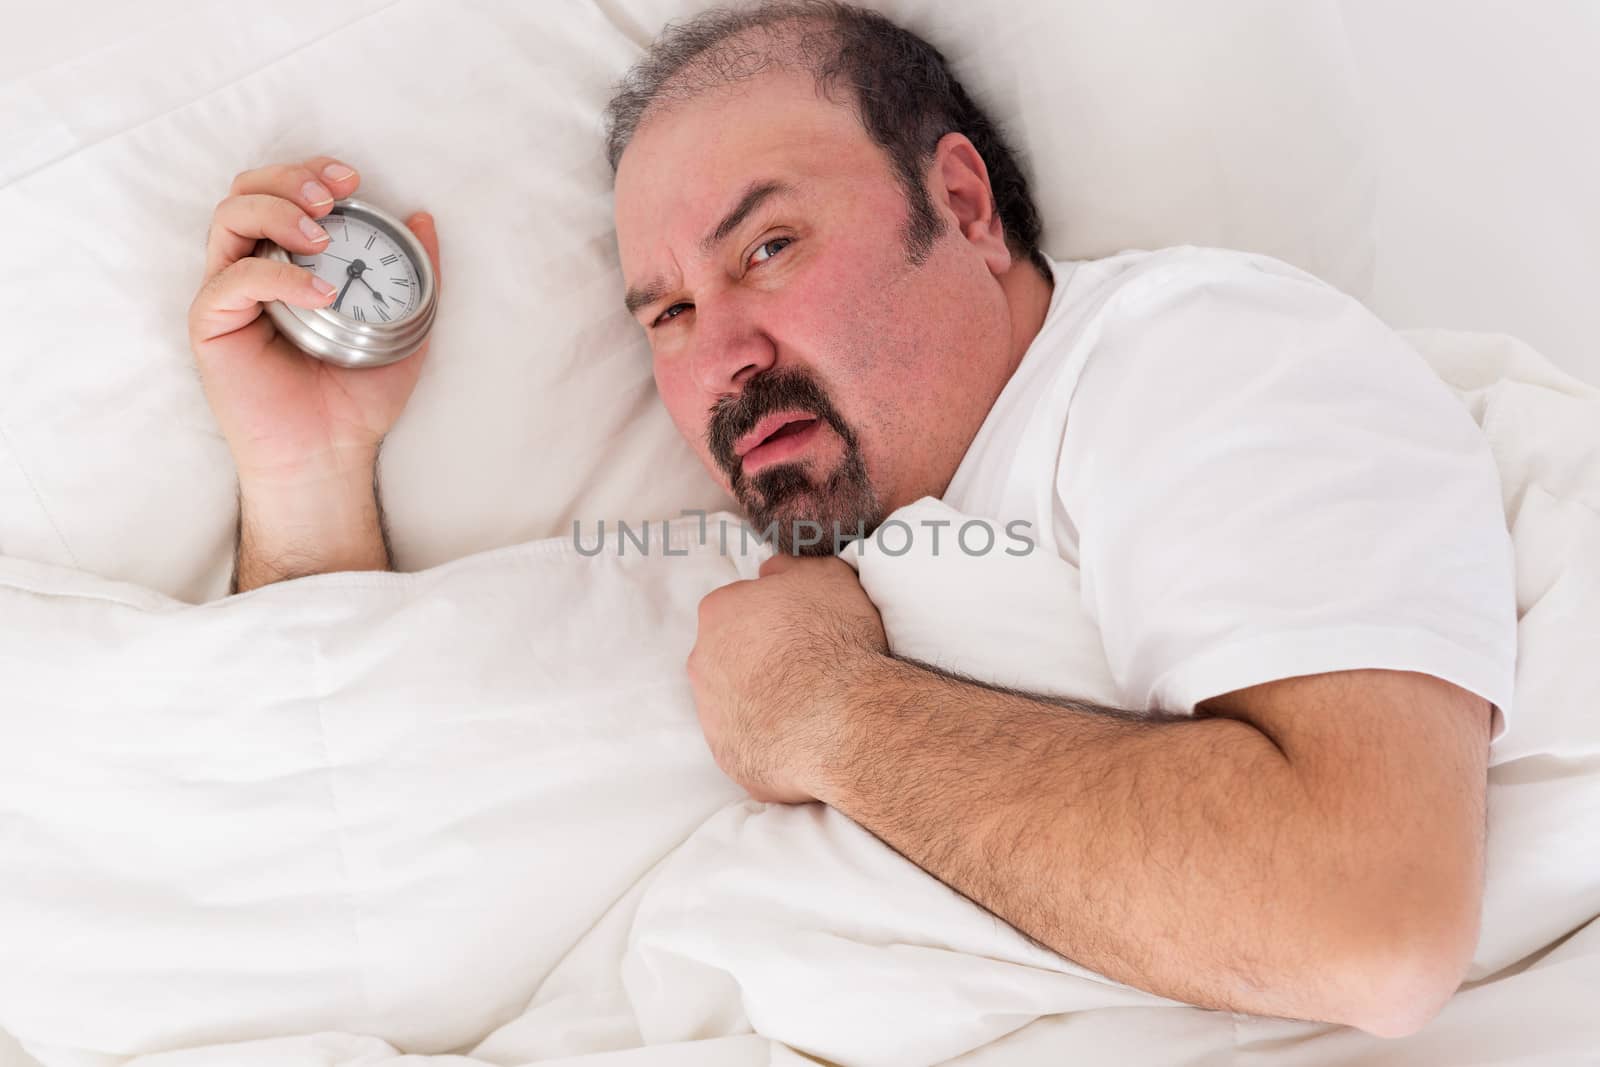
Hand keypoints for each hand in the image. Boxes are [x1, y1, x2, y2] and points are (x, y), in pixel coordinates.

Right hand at [187, 156, 442, 489]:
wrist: (332, 452)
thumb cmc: (357, 396)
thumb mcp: (405, 326)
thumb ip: (418, 274)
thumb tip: (423, 219)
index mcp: (288, 261)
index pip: (283, 194)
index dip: (310, 172)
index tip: (352, 178)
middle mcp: (251, 268)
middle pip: (247, 191)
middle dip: (288, 178)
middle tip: (332, 196)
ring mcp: (227, 292)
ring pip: (229, 217)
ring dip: (277, 211)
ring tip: (321, 235)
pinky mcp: (211, 322)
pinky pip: (234, 278)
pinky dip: (278, 273)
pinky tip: (319, 290)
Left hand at [687, 553, 888, 803]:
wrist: (839, 719)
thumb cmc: (833, 639)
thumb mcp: (825, 577)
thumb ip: (791, 568)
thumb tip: (771, 570)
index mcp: (719, 612)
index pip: (738, 608)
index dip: (773, 618)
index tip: (801, 630)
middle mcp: (703, 661)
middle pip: (729, 655)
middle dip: (761, 660)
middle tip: (805, 668)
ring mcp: (712, 714)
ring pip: (735, 702)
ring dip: (763, 701)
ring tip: (809, 708)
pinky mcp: (729, 756)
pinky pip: (749, 744)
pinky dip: (771, 741)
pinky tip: (804, 739)